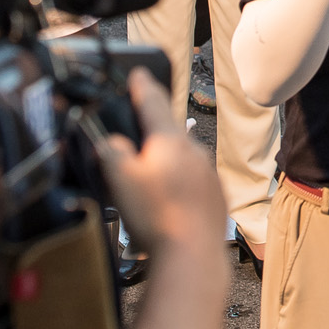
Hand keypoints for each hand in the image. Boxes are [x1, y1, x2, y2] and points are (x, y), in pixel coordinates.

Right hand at [96, 70, 227, 257]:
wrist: (193, 255)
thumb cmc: (156, 217)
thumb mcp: (121, 180)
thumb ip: (113, 153)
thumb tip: (112, 142)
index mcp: (170, 141)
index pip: (154, 103)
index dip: (143, 87)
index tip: (139, 73)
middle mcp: (195, 152)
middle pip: (170, 131)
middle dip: (154, 128)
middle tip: (139, 127)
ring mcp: (209, 175)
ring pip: (184, 157)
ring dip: (167, 159)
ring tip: (149, 174)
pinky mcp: (216, 198)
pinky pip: (194, 181)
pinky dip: (180, 184)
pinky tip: (169, 200)